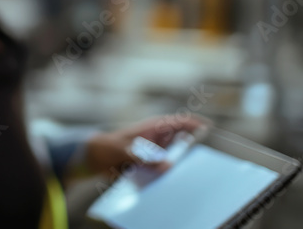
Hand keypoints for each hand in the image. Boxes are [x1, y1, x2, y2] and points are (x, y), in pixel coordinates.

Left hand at [84, 114, 209, 177]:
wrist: (94, 157)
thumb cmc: (108, 147)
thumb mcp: (124, 152)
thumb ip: (144, 158)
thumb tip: (167, 165)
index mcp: (152, 128)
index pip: (178, 122)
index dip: (193, 122)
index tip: (208, 127)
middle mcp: (157, 138)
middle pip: (182, 139)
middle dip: (193, 146)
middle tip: (203, 157)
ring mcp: (156, 150)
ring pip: (176, 154)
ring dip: (182, 162)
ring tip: (191, 172)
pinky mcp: (152, 162)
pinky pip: (166, 167)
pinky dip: (171, 172)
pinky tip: (174, 181)